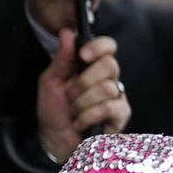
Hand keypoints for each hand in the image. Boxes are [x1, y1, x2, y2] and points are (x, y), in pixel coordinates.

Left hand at [37, 31, 129, 162]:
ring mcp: (117, 97)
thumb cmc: (54, 111)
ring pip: (107, 88)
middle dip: (83, 82)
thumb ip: (62, 58)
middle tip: (71, 95)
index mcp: (92, 67)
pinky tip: (82, 122)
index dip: (99, 47)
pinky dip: (90, 115)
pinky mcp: (121, 116)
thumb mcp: (51, 81)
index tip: (83, 56)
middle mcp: (108, 79)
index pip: (108, 47)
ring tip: (75, 112)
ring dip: (83, 103)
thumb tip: (67, 32)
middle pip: (110, 65)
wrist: (54, 139)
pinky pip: (111, 107)